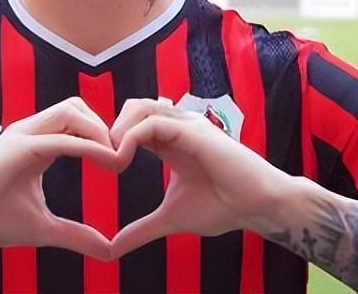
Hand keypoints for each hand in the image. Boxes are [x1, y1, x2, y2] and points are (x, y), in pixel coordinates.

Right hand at [0, 97, 118, 259]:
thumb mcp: (42, 228)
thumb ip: (75, 235)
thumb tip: (108, 251)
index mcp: (36, 143)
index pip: (76, 121)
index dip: (102, 134)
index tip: (121, 160)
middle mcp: (30, 132)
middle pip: (77, 106)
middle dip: (104, 126)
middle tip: (122, 157)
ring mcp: (23, 136)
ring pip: (71, 111)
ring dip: (99, 130)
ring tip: (115, 159)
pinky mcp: (18, 147)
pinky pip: (61, 138)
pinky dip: (88, 146)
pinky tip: (106, 161)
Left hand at [109, 98, 289, 257]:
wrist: (257, 207)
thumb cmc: (223, 208)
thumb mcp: (171, 218)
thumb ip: (141, 229)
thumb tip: (113, 249)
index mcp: (170, 142)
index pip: (132, 124)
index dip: (111, 140)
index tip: (101, 167)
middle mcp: (177, 128)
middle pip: (133, 107)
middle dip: (110, 128)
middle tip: (101, 159)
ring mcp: (186, 126)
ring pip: (139, 108)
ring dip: (117, 131)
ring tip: (111, 161)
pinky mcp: (193, 131)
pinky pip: (152, 123)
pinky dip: (130, 139)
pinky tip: (122, 162)